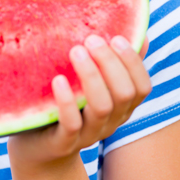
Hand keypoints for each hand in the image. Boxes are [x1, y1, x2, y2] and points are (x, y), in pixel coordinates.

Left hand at [8, 35, 150, 175]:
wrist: (37, 147)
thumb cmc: (65, 103)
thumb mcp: (88, 82)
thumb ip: (110, 62)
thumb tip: (139, 33)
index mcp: (120, 105)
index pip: (142, 86)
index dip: (133, 62)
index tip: (116, 37)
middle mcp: (110, 121)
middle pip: (123, 94)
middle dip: (110, 63)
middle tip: (91, 39)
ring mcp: (88, 133)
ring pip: (101, 107)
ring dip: (91, 76)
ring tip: (75, 51)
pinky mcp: (63, 142)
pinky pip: (71, 124)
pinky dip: (67, 101)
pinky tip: (58, 80)